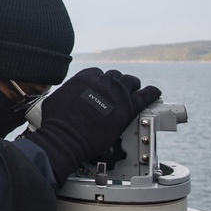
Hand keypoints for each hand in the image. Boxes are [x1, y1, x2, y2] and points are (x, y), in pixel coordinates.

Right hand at [25, 67, 160, 185]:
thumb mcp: (56, 99)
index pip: (97, 73)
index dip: (100, 82)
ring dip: (132, 87)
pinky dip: (152, 93)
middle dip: (116, 84)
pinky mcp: (128, 108)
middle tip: (117, 93)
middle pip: (115, 77)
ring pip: (131, 82)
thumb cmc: (57, 122)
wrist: (66, 137)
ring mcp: (117, 93)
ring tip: (135, 92)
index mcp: (85, 77)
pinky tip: (155, 94)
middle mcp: (102, 81)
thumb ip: (67, 93)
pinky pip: (146, 95)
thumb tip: (67, 95)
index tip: (101, 89)